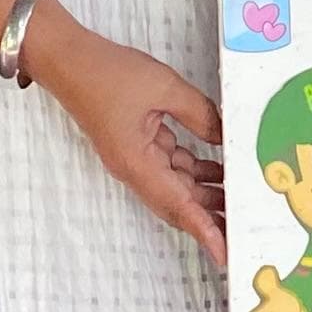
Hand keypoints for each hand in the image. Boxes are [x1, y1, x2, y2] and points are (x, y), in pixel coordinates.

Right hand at [46, 21, 230, 263]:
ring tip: (240, 198)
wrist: (66, 59)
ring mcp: (134, 158)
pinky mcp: (135, 145)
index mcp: (136, 162)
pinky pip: (170, 166)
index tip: (224, 252)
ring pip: (176, 185)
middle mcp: (134, 168)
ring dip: (206, 193)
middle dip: (211, 217)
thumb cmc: (108, 73)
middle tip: (245, 227)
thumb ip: (200, 114)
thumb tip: (225, 136)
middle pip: (178, 202)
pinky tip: (220, 167)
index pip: (177, 204)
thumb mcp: (164, 88)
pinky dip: (194, 170)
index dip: (204, 230)